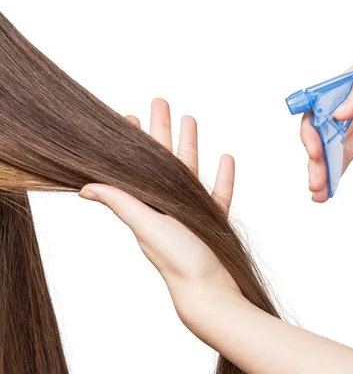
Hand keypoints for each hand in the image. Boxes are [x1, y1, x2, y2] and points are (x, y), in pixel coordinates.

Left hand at [78, 98, 239, 293]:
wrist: (210, 290)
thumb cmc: (180, 262)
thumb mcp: (148, 227)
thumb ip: (122, 203)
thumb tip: (86, 186)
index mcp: (148, 205)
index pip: (136, 165)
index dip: (132, 140)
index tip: (126, 116)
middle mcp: (166, 206)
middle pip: (163, 159)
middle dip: (161, 129)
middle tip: (160, 101)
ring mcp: (190, 212)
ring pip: (189, 170)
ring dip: (190, 144)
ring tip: (190, 119)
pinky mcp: (211, 220)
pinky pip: (218, 192)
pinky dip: (222, 176)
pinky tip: (226, 159)